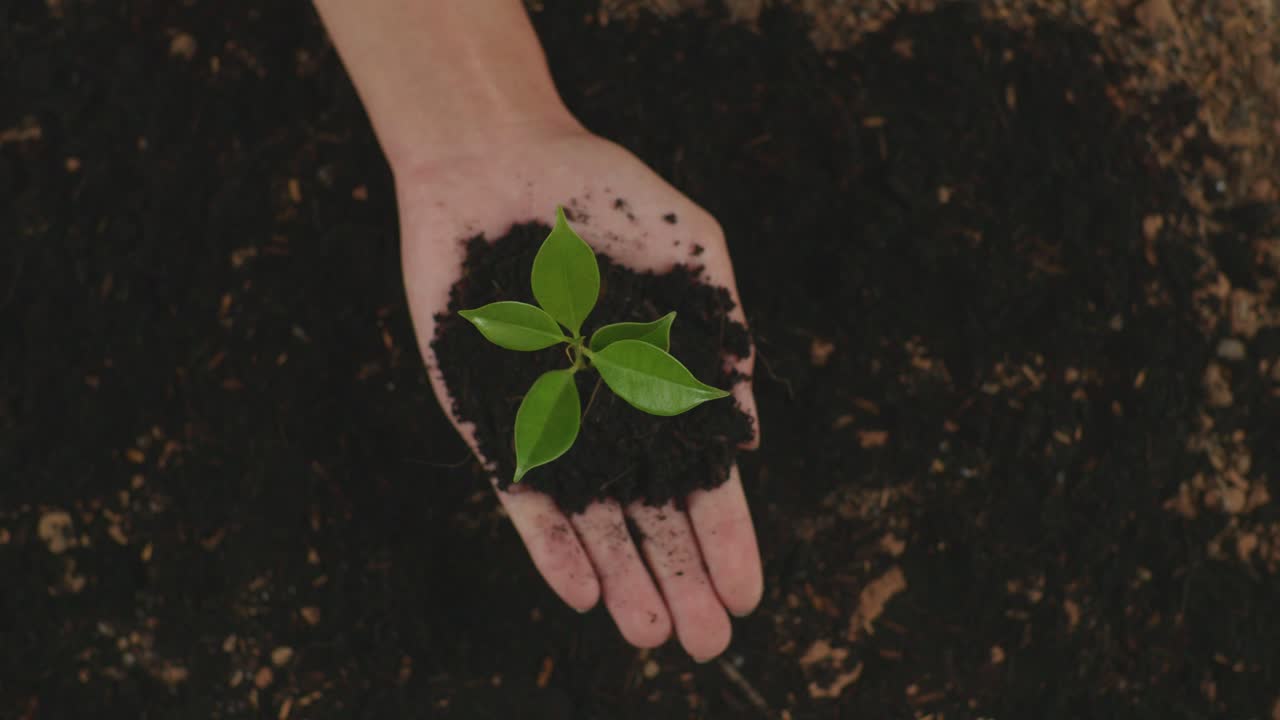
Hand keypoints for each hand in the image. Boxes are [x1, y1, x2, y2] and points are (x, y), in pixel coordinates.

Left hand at [396, 127, 762, 660]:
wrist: (503, 162)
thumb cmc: (609, 195)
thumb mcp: (693, 254)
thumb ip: (722, 341)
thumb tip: (750, 441)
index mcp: (662, 384)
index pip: (701, 479)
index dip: (727, 537)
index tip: (749, 594)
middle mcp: (608, 415)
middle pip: (650, 515)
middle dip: (681, 579)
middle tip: (708, 645)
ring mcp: (548, 421)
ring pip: (590, 519)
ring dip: (622, 578)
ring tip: (652, 638)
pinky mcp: (489, 415)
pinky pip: (521, 490)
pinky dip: (549, 541)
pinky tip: (581, 593)